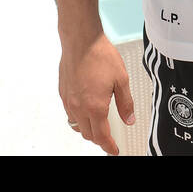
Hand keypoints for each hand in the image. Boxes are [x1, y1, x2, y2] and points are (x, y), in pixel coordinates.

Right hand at [59, 31, 134, 154]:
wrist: (81, 41)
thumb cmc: (100, 56)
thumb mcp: (122, 80)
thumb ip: (126, 103)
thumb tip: (129, 119)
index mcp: (95, 106)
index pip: (101, 136)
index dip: (108, 146)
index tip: (113, 150)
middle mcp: (79, 107)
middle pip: (88, 134)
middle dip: (99, 139)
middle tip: (109, 138)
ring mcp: (68, 101)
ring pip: (77, 126)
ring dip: (87, 129)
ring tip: (98, 126)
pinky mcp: (63, 93)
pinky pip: (70, 114)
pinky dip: (78, 118)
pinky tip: (86, 110)